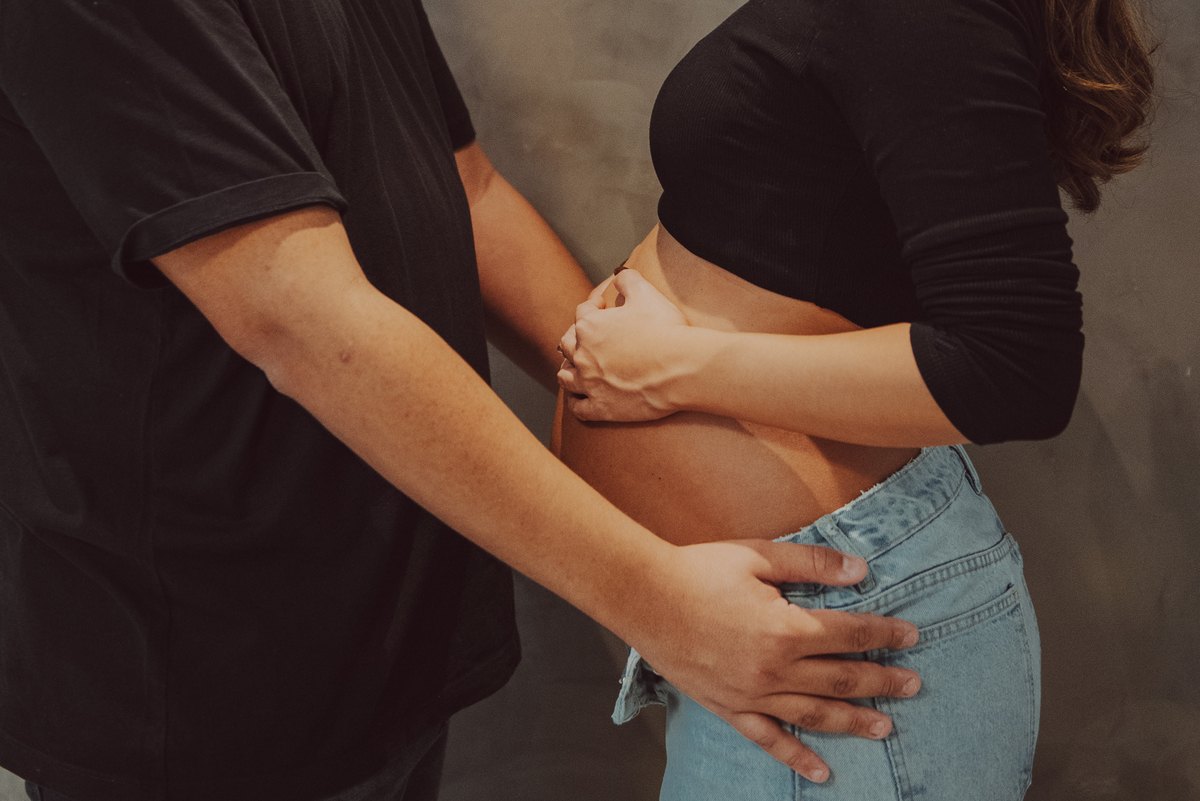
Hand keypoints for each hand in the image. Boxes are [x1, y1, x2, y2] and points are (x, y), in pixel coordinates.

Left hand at [558, 268, 690, 421]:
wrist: (681, 368)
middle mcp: (583, 355)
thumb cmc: (665, 329)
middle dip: (575, 337)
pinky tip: (577, 398)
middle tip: (586, 337)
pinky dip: (575, 402)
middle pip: (568, 344)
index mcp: (590, 326)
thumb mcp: (646, 293)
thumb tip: (619, 276)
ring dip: (568, 369)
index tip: (603, 306)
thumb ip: (628, 280)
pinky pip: (578, 407)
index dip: (593, 306)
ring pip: (566, 377)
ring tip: (574, 367)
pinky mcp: (601, 408)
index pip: (583, 311)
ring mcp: (589, 384)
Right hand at [624, 539, 920, 782]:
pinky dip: (797, 758)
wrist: (643, 597)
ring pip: (814, 715)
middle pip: (841, 679)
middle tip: (913, 684)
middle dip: (882, 681)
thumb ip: (812, 564)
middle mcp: (774, 670)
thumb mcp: (758, 556)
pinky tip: (822, 772)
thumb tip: (861, 570)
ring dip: (853, 721)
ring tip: (885, 726)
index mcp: (786, 628)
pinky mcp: (729, 708)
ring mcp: (751, 695)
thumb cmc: (698, 570)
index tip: (911, 635)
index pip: (850, 633)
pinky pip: (769, 740)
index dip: (884, 634)